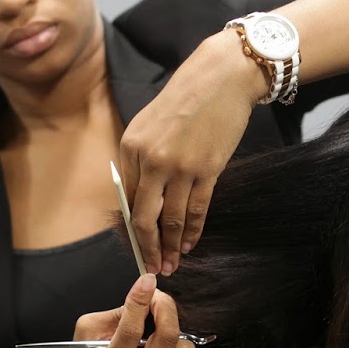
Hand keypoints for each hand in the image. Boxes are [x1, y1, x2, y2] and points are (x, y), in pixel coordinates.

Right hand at [61, 274, 200, 347]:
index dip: (140, 301)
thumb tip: (146, 298)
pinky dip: (182, 347)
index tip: (146, 281)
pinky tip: (165, 347)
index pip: (131, 331)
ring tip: (157, 330)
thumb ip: (115, 314)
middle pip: (166, 339)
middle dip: (164, 308)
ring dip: (174, 330)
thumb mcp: (87, 332)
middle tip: (156, 298)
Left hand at [118, 32, 264, 274]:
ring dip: (171, 246)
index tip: (137, 247)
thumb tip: (140, 199)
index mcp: (131, 147)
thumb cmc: (185, 100)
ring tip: (172, 263)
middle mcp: (152, 160)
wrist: (221, 79)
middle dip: (148, 248)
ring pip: (172, 218)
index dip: (132, 230)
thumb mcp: (150, 125)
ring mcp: (180, 166)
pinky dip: (192, 230)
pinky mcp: (208, 169)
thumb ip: (142, 160)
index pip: (127, 200)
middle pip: (145, 217)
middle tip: (151, 268)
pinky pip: (197, 209)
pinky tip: (189, 244)